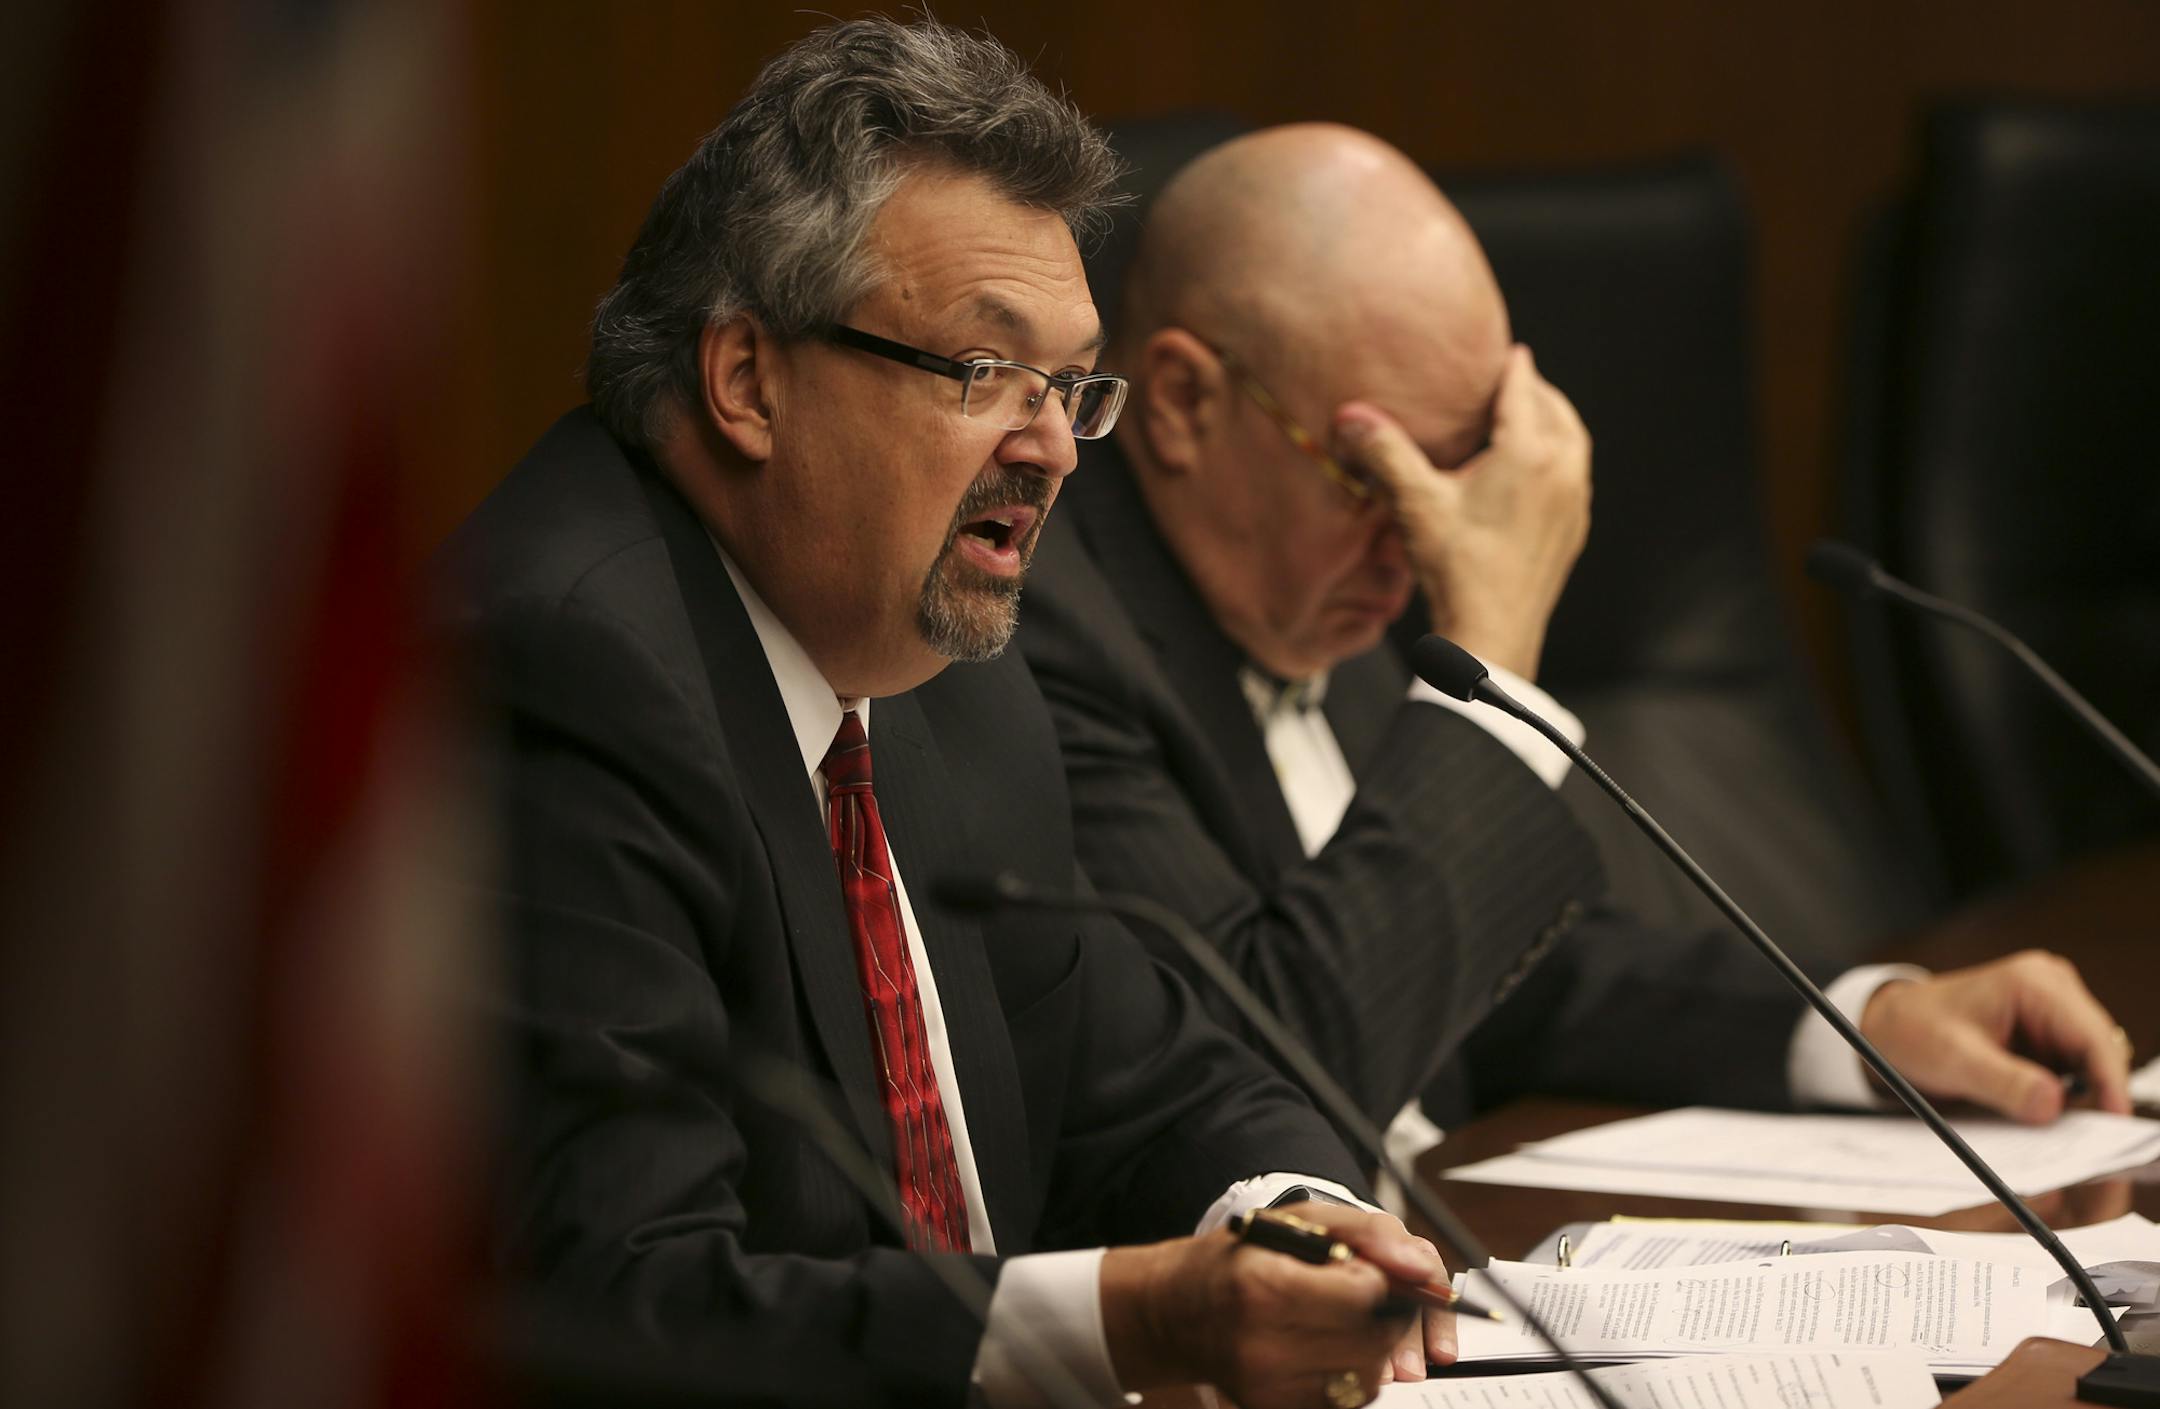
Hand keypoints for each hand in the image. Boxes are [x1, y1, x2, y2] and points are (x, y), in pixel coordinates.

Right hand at [1099, 1202, 1449, 1407]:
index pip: (1367, 1292)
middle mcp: (1266, 1346)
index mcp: (1266, 1287)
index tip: (1358, 1270)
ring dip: (1373, 1346)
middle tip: (1359, 1295)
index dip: (1374, 1277)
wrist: (1173, 1313)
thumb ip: (1365, 1232)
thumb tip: (1421, 1267)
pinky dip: (1354, 1374)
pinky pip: (1350, 1400)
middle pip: (1375, 1338)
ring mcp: (1271, 1387)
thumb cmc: (1235, 1259)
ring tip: (1340, 1322)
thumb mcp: (1294, 1219)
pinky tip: (1328, 1348)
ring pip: (1370, 1375)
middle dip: (1382, 1313)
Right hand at [1331, 345, 1590, 680]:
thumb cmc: (1457, 566)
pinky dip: (1555, 458)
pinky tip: (1528, 472)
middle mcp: (1562, 469)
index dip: (1508, 366)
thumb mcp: (1416, 502)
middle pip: (1556, 409)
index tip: (1503, 350)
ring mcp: (1574, 501)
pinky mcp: (1574, 529)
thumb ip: (1386, 452)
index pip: (1522, 388)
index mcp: (1529, 451)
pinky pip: (1572, 475)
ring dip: (1550, 424)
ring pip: (1571, 442)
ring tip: (1520, 421)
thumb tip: (1350, 416)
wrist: (1493, 633)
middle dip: (1533, 392)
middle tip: (1508, 382)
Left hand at [1860, 950, 2132, 1123]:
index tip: (2117, 1121)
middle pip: (2098, 1051)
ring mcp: (2054, 1012)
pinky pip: (2071, 1071)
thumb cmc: (1914, 1031)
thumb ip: (2004, 1083)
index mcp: (2034, 983)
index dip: (2111, 1080)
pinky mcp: (2048, 1035)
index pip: (2092, 1036)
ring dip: (2079, 1096)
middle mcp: (2053, 990)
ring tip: (2059, 1127)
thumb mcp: (1953, 1059)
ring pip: (2089, 1065)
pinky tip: (2043, 1113)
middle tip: (2091, 1138)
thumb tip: (2054, 1105)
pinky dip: (2063, 1095)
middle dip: (2097, 1091)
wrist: (1890, 1028)